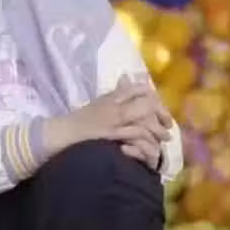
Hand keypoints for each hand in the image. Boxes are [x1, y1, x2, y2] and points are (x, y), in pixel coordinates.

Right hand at [43, 75, 170, 153]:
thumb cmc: (79, 122)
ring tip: (165, 139)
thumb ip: (115, 94)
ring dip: (157, 129)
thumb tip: (128, 79)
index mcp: (111, 96)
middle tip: (168, 126)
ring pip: (143, 118)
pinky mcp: (110, 135)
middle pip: (146, 101)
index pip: (139, 88)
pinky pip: (135, 134)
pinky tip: (152, 149)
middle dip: (161, 113)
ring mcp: (112, 119)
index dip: (154, 98)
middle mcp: (113, 104)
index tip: (161, 110)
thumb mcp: (99, 104)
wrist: (61, 134)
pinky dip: (146, 141)